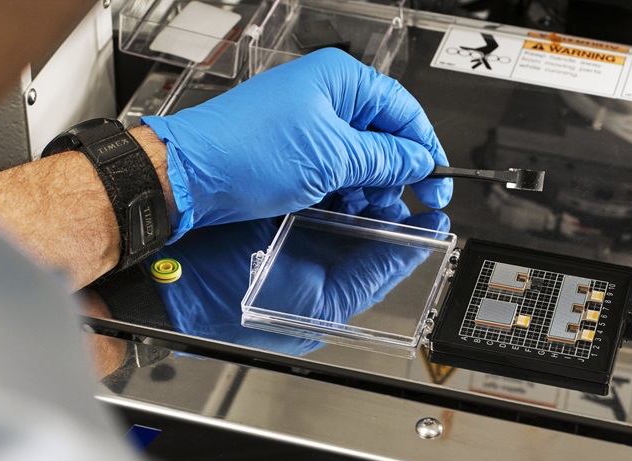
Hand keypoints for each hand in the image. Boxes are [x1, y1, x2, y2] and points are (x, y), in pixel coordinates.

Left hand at [141, 49, 451, 238]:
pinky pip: (334, 165)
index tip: (438, 180)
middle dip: (399, 170)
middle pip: (383, 132)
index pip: (403, 110)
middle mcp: (325, 94)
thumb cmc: (247, 152)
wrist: (194, 175)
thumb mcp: (333, 159)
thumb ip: (384, 159)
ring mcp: (308, 121)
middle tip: (415, 203)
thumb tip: (417, 161)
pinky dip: (348, 187)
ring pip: (359, 153)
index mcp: (340, 80)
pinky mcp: (293, 148)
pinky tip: (352, 208)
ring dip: (374, 183)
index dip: (425, 147)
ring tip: (380, 210)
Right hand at [153, 196, 449, 354]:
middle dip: (390, 197)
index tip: (435, 209)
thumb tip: (415, 247)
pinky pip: (314, 183)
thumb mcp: (320, 305)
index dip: (414, 230)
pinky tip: (341, 165)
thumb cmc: (230, 312)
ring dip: (363, 181)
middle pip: (369, 219)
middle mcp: (316, 254)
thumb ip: (372, 276)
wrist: (171, 288)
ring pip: (345, 196)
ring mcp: (295, 228)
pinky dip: (332, 173)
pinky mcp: (275, 204)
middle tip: (404, 180)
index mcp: (332, 283)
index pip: (386, 254)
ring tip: (375, 172)